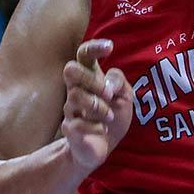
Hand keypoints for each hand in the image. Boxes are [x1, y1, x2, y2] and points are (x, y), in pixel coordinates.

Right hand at [60, 38, 135, 173]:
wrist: (103, 146)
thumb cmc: (113, 116)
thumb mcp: (124, 97)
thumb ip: (119, 82)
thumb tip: (108, 84)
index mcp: (90, 77)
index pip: (84, 55)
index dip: (93, 47)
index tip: (109, 47)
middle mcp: (76, 89)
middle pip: (70, 70)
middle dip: (90, 79)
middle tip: (109, 94)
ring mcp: (70, 108)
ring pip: (74, 96)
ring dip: (98, 107)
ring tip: (109, 117)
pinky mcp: (69, 128)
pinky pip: (77, 122)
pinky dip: (94, 126)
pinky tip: (102, 129)